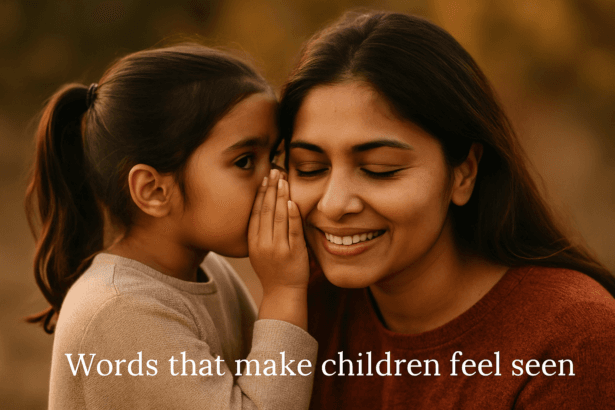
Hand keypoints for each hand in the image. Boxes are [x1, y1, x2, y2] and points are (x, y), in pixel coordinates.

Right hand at [248, 168, 308, 328]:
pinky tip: (292, 202)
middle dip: (269, 189)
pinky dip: (292, 215)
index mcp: (253, 241)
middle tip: (274, 171)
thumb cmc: (273, 270)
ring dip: (280, 196)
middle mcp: (262, 243)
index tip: (264, 178)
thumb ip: (261, 231)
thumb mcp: (260, 250)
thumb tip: (264, 208)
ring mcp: (277, 248)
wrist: (283, 293)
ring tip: (283, 180)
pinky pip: (292, 230)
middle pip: (265, 210)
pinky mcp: (292, 252)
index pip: (255, 211)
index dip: (259, 193)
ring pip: (278, 217)